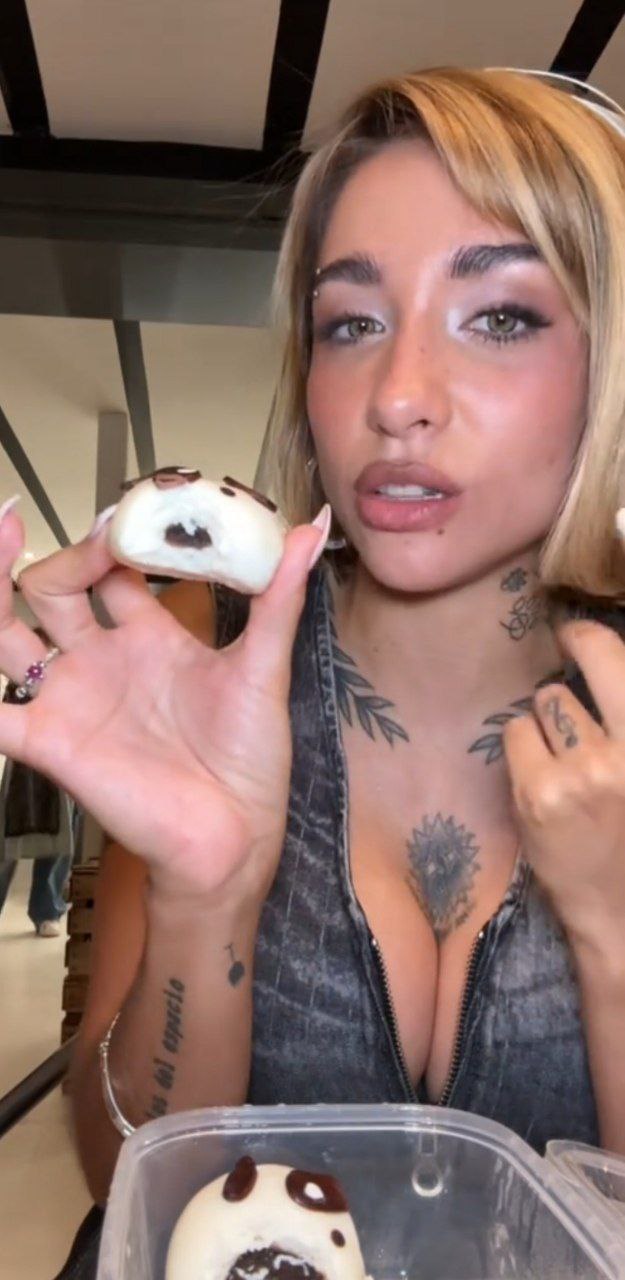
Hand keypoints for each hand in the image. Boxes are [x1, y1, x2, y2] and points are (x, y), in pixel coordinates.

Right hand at [0, 501, 329, 903]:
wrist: (233, 838)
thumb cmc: (248, 760)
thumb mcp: (265, 668)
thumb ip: (280, 597)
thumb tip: (311, 528)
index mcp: (149, 635)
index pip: (116, 567)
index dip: (120, 536)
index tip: (139, 516)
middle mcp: (101, 657)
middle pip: (55, 586)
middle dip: (67, 552)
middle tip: (103, 537)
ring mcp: (69, 695)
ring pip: (4, 630)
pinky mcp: (47, 740)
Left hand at [503, 619, 624, 944]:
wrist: (623, 918)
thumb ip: (620, 724)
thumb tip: (598, 661)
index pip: (615, 656)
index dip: (589, 637)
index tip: (576, 634)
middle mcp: (624, 750)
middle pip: (581, 670)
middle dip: (568, 673)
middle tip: (564, 673)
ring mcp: (583, 770)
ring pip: (544, 703)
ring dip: (547, 723)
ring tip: (561, 757)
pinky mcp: (541, 792)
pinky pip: (516, 735)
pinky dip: (523, 750)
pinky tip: (539, 779)